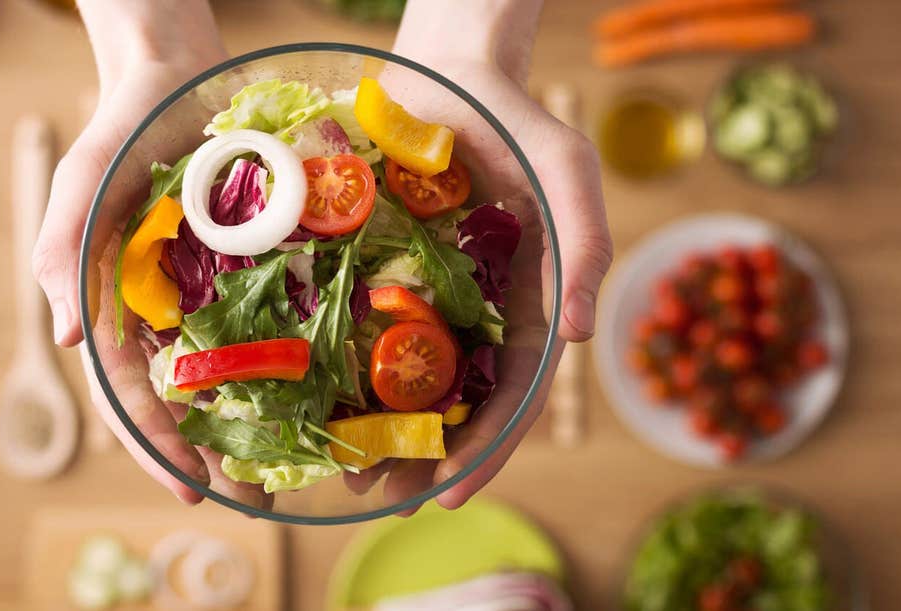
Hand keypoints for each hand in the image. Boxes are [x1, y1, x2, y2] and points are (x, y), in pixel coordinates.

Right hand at [33, 0, 272, 506]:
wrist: (175, 72)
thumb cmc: (118, 129)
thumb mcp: (81, 185)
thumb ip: (61, 253)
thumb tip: (61, 342)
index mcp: (114, 305)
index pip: (131, 391)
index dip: (158, 443)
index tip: (190, 488)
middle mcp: (164, 308)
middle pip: (186, 396)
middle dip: (214, 451)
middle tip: (257, 500)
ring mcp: (211, 289)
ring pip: (233, 369)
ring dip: (257, 420)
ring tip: (292, 467)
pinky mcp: (254, 261)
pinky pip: (274, 316)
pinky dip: (291, 357)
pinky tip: (322, 389)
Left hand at [380, 0, 612, 512]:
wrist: (449, 68)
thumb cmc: (516, 117)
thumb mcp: (566, 169)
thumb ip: (584, 245)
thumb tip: (582, 338)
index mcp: (531, 301)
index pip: (514, 393)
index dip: (488, 447)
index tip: (451, 493)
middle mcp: (479, 310)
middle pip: (457, 403)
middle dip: (427, 458)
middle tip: (384, 500)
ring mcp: (428, 293)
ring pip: (407, 380)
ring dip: (382, 432)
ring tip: (348, 477)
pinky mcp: (380, 269)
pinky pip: (362, 329)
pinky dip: (345, 373)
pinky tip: (316, 407)